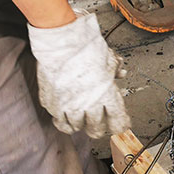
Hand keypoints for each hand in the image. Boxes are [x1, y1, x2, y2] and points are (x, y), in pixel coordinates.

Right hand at [28, 9, 130, 137]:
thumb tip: (121, 73)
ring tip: (79, 118)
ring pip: (76, 128)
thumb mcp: (108, 58)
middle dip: (98, 128)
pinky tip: (64, 114)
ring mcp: (68, 106)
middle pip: (96, 130)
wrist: (61, 42)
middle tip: (97, 123)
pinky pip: (58, 119)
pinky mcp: (52, 103)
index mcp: (107, 96)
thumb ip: (115, 69)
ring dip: (79, 124)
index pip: (118, 122)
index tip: (120, 124)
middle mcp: (88, 105)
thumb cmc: (86, 48)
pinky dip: (62, 119)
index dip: (120, 125)